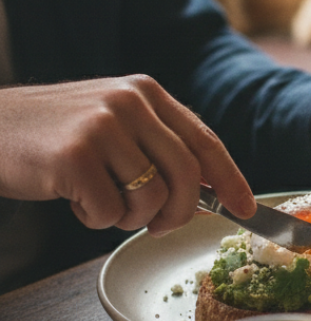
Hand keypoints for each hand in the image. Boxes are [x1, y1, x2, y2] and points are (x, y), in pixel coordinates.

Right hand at [0, 76, 254, 234]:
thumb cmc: (53, 136)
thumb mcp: (112, 123)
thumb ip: (157, 145)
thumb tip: (207, 189)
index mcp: (146, 93)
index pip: (204, 140)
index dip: (231, 179)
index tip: (248, 209)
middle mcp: (130, 103)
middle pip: (187, 174)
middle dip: (181, 212)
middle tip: (161, 227)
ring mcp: (102, 127)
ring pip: (152, 197)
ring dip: (132, 218)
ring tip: (103, 204)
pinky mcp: (74, 156)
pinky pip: (111, 211)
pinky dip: (97, 218)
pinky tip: (75, 200)